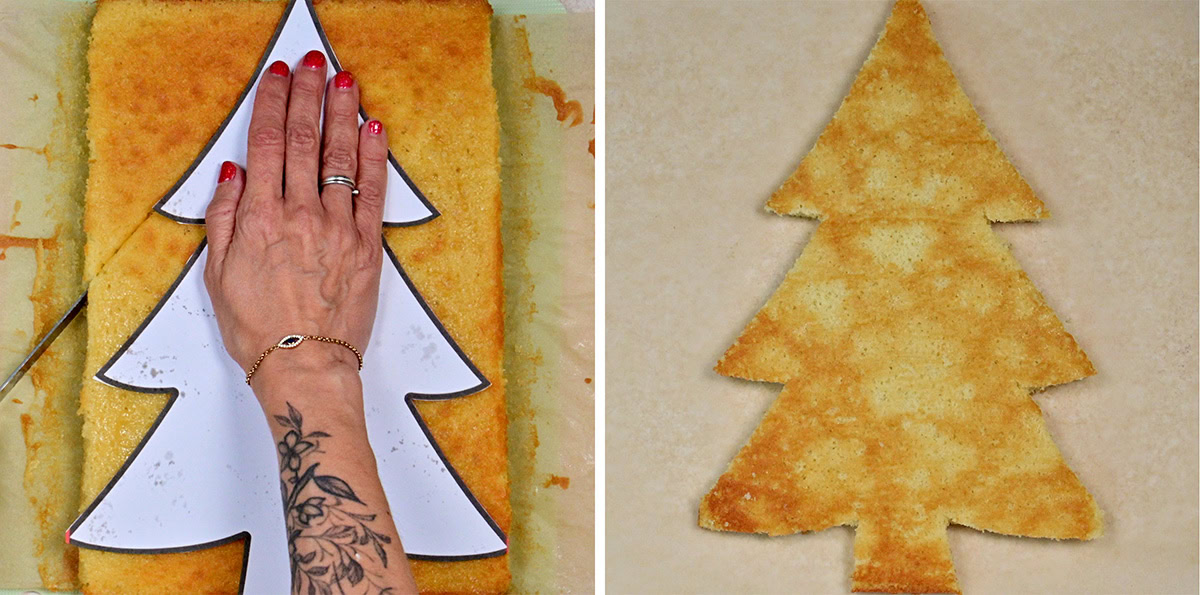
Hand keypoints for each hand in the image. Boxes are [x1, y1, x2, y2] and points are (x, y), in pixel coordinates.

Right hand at [203, 50, 387, 381]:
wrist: (304, 365)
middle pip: (302, 140)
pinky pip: (373, 192)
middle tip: (312, 62)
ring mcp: (337, 227)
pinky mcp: (367, 245)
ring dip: (341, 114)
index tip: (277, 75)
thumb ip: (225, 218)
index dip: (272, 102)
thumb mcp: (218, 274)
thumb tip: (234, 174)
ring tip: (344, 81)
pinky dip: (375, 157)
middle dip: (307, 95)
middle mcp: (299, 214)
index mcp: (259, 218)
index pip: (265, 144)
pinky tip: (374, 128)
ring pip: (340, 157)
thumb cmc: (258, 328)